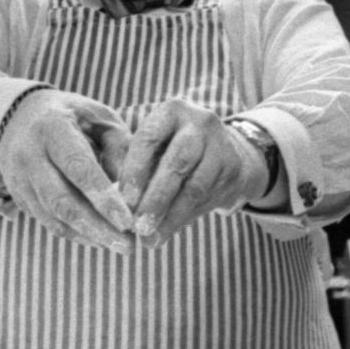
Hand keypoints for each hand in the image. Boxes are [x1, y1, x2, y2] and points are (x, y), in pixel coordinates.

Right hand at [0, 89, 135, 250]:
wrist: (19, 116)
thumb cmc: (73, 116)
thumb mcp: (99, 117)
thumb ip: (119, 146)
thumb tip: (130, 190)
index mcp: (52, 127)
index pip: (78, 167)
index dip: (103, 197)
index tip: (128, 221)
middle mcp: (29, 154)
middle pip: (62, 200)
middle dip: (97, 227)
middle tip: (128, 246)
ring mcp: (19, 178)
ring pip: (53, 216)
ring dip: (88, 235)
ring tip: (120, 245)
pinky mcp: (18, 196)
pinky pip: (47, 221)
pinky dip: (74, 233)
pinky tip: (99, 239)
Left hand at [117, 99, 268, 247]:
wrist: (229, 152)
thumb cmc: (175, 151)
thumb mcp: (156, 148)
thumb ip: (136, 170)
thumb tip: (116, 205)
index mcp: (172, 111)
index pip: (149, 137)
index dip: (135, 170)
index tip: (124, 200)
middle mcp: (199, 122)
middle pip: (176, 162)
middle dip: (155, 198)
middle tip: (138, 226)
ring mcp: (220, 144)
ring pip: (195, 185)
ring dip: (170, 215)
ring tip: (151, 237)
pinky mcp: (233, 167)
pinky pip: (207, 197)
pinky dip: (184, 217)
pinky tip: (168, 230)